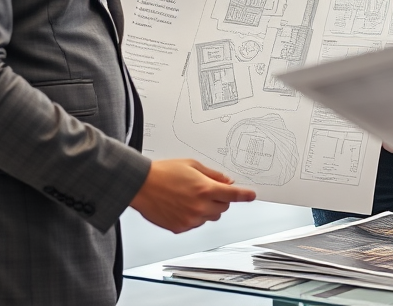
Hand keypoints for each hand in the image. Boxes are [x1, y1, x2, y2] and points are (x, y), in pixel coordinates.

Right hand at [130, 159, 255, 232]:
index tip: (251, 195)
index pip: (233, 194)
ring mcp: (190, 219)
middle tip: (207, 189)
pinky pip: (196, 224)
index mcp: (205, 189)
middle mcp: (200, 206)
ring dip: (207, 208)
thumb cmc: (163, 172)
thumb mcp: (192, 165)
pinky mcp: (180, 228)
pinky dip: (194, 216)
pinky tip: (181, 206)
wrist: (141, 185)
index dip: (244, 195)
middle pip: (223, 208)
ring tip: (190, 197)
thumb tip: (226, 181)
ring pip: (210, 217)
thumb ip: (213, 175)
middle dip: (220, 199)